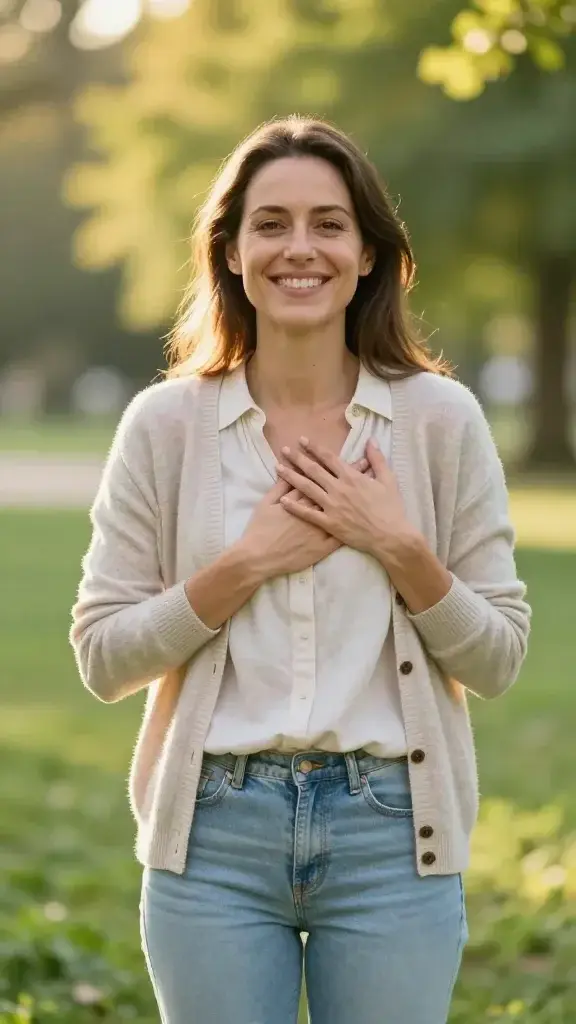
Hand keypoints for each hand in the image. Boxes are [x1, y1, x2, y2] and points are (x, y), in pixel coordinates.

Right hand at [239, 455, 371, 579]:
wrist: (260, 556)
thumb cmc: (260, 529)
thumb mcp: (266, 503)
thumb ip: (279, 487)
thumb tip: (287, 471)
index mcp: (301, 498)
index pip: (320, 477)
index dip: (333, 466)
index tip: (345, 456)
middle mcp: (314, 510)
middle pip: (335, 489)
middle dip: (349, 475)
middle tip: (363, 462)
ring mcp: (320, 529)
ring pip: (343, 510)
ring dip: (355, 497)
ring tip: (368, 487)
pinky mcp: (322, 546)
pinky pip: (341, 536)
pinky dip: (353, 526)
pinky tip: (364, 520)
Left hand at [276, 436, 417, 559]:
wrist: (390, 536)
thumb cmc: (391, 509)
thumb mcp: (389, 480)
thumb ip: (377, 459)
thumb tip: (370, 440)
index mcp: (352, 477)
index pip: (329, 458)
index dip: (314, 448)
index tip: (302, 440)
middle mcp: (338, 489)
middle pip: (313, 469)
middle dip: (298, 458)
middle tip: (284, 450)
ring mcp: (332, 506)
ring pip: (307, 488)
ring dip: (291, 476)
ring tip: (278, 467)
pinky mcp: (329, 523)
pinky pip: (307, 513)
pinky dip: (294, 506)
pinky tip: (282, 499)